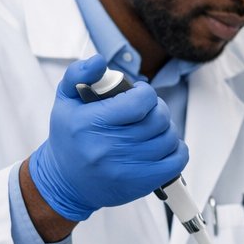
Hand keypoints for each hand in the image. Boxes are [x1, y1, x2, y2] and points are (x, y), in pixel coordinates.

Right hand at [27, 56, 186, 221]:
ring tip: (151, 128)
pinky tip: (161, 145)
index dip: (145, 93)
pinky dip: (176, 149)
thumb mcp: (66, 100)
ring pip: (169, 138)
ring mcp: (127, 167)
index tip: (139, 94)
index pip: (139, 101)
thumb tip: (99, 61)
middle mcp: (108, 147)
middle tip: (147, 110)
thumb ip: (78, 74)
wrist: (66, 180)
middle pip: (158, 119)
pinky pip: (177, 160)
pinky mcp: (142, 182)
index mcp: (89, 123)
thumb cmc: (70, 137)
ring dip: (166, 129)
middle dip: (157, 109)